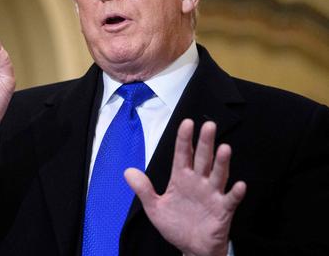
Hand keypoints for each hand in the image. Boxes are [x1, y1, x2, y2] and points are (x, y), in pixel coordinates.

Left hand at [124, 119, 245, 255]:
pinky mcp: (223, 210)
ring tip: (224, 148)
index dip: (184, 139)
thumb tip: (128, 171)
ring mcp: (212, 195)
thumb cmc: (176, 225)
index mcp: (182, 178)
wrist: (191, 248)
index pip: (183, 154)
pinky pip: (230, 200)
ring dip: (222, 163)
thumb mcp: (154, 208)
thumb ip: (143, 189)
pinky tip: (239, 185)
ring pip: (217, 175)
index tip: (186, 123)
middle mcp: (198, 182)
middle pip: (202, 159)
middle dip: (205, 142)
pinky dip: (235, 193)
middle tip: (208, 125)